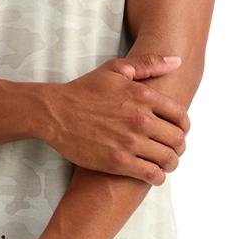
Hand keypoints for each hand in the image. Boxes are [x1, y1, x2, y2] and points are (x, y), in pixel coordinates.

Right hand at [40, 55, 190, 184]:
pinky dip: (158, 177)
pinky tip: (152, 173)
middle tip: (171, 149)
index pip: (181, 116)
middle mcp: (141, 119)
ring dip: (170, 163)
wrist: (55, 112)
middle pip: (177, 140)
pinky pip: (152, 175)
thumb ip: (148, 64)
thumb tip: (177, 61)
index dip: (183, 126)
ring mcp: (130, 142)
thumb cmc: (84, 89)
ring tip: (163, 163)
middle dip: (178, 146)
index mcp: (143, 96)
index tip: (177, 131)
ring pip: (168, 159)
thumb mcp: (116, 69)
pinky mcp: (119, 162)